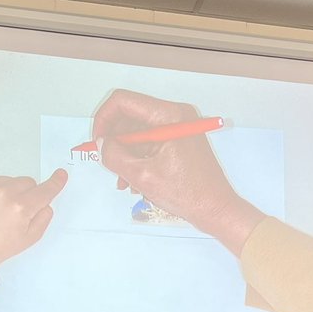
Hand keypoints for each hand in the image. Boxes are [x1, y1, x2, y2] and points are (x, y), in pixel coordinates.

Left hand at [0, 170, 67, 276]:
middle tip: (18, 211)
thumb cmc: (0, 246)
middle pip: (27, 182)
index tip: (61, 174)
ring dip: (9, 191)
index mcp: (21, 208)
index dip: (55, 183)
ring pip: (9, 180)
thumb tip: (45, 202)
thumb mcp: (30, 238)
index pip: (44, 190)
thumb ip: (43, 218)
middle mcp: (4, 193)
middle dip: (27, 193)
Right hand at [91, 89, 262, 253]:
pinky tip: (134, 182)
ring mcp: (177, 128)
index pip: (123, 101)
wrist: (215, 210)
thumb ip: (114, 156)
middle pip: (130, 117)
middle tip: (109, 165)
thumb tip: (100, 144)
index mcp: (169, 115)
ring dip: (125, 156)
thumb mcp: (142, 176)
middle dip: (115, 142)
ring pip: (137, 133)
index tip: (97, 142)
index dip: (104, 119)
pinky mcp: (178, 141)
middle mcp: (175, 115)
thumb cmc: (189, 194)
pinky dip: (138, 160)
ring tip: (124, 181)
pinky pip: (149, 144)